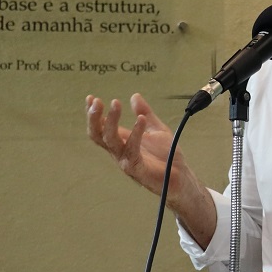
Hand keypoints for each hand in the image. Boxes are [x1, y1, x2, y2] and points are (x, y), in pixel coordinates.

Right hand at [86, 93, 214, 241]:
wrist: (180, 176)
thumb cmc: (166, 156)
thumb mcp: (155, 129)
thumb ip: (145, 112)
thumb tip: (135, 95)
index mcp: (121, 141)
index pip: (99, 127)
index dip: (93, 114)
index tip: (91, 97)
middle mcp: (119, 151)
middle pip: (97, 135)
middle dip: (94, 118)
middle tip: (97, 101)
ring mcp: (126, 160)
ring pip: (110, 140)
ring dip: (111, 121)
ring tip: (115, 103)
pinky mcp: (137, 168)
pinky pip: (132, 150)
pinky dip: (136, 133)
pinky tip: (141, 119)